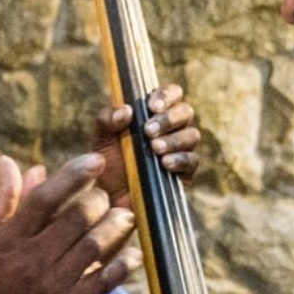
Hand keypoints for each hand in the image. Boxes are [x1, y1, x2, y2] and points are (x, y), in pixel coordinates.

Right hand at [0, 154, 141, 293]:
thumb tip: (9, 162)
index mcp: (9, 239)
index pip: (46, 198)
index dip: (73, 175)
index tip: (95, 160)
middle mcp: (31, 260)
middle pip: (76, 218)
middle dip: (98, 200)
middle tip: (106, 194)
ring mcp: (52, 286)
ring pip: (94, 246)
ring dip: (116, 226)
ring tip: (126, 216)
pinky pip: (103, 283)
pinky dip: (122, 265)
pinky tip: (133, 253)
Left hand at [94, 84, 199, 207]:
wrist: (110, 200)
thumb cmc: (106, 163)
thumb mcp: (101, 139)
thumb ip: (107, 119)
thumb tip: (126, 110)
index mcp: (153, 113)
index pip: (171, 93)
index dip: (166, 95)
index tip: (151, 106)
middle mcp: (171, 128)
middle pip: (185, 112)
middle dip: (168, 119)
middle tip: (148, 131)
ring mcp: (181, 150)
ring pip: (192, 135)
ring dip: (174, 139)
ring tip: (154, 148)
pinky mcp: (185, 173)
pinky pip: (193, 161)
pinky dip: (180, 160)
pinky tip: (164, 164)